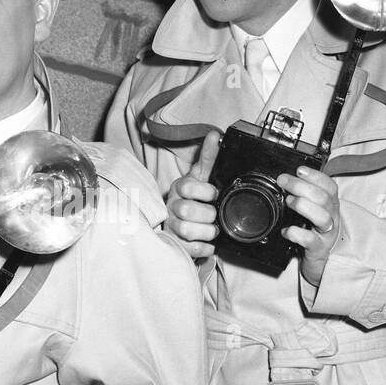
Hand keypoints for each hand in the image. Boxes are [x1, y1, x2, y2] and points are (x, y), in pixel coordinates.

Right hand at [164, 130, 221, 259]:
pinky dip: (204, 248)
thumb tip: (214, 135)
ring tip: (212, 230)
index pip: (187, 187)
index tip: (214, 194)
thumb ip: (208, 157)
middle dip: (207, 214)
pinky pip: (189, 249)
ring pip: (186, 230)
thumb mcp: (201, 177)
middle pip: (187, 210)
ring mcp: (171, 226)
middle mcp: (172, 206)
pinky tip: (209, 243)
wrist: (182, 222)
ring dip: (206, 232)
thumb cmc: (194, 198)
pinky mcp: (175, 244)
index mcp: (179, 188)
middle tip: (214, 215)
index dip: (205, 191)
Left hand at [279, 166, 341, 286]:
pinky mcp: (318, 249)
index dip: (315, 176)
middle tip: (283, 182)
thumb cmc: (315, 232)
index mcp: (331, 205)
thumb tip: (286, 180)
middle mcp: (332, 218)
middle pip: (323, 198)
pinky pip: (310, 240)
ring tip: (288, 202)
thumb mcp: (315, 211)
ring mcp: (327, 234)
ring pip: (321, 217)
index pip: (330, 186)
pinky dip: (296, 233)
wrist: (322, 261)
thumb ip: (306, 196)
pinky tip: (286, 230)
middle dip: (301, 186)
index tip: (299, 170)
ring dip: (303, 206)